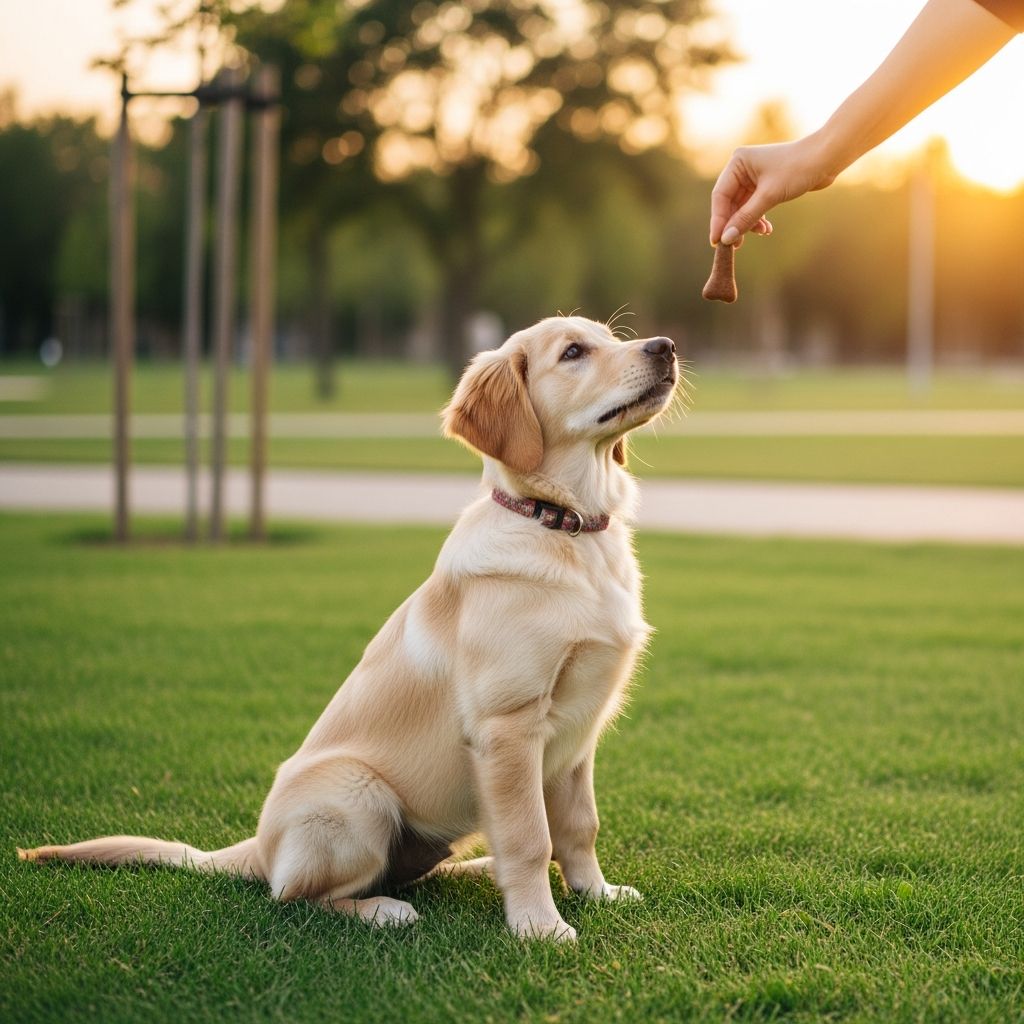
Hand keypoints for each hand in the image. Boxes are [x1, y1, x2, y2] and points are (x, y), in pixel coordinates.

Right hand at [709, 135, 837, 245]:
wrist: (827, 158)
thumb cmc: (798, 169)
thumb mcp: (769, 196)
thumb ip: (746, 218)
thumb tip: (726, 239)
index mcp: (737, 162)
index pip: (720, 196)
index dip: (718, 220)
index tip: (717, 242)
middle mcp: (742, 168)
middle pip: (729, 203)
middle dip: (733, 224)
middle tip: (733, 246)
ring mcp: (753, 177)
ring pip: (742, 207)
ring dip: (747, 223)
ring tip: (759, 234)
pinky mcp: (764, 185)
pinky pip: (753, 206)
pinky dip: (758, 218)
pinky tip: (766, 229)